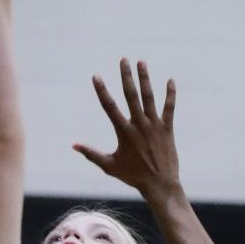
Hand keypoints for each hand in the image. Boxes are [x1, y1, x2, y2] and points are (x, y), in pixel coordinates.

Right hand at [74, 60, 180, 203]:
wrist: (160, 184)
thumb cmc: (133, 176)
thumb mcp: (109, 166)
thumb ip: (91, 153)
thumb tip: (74, 145)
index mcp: (124, 132)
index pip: (109, 107)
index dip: (102, 90)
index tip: (96, 76)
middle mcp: (139, 125)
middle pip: (131, 95)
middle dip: (126, 76)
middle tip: (123, 59)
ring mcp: (154, 125)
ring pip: (149, 97)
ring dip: (145, 79)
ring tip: (141, 62)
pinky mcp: (167, 128)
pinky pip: (169, 107)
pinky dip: (170, 94)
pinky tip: (170, 80)